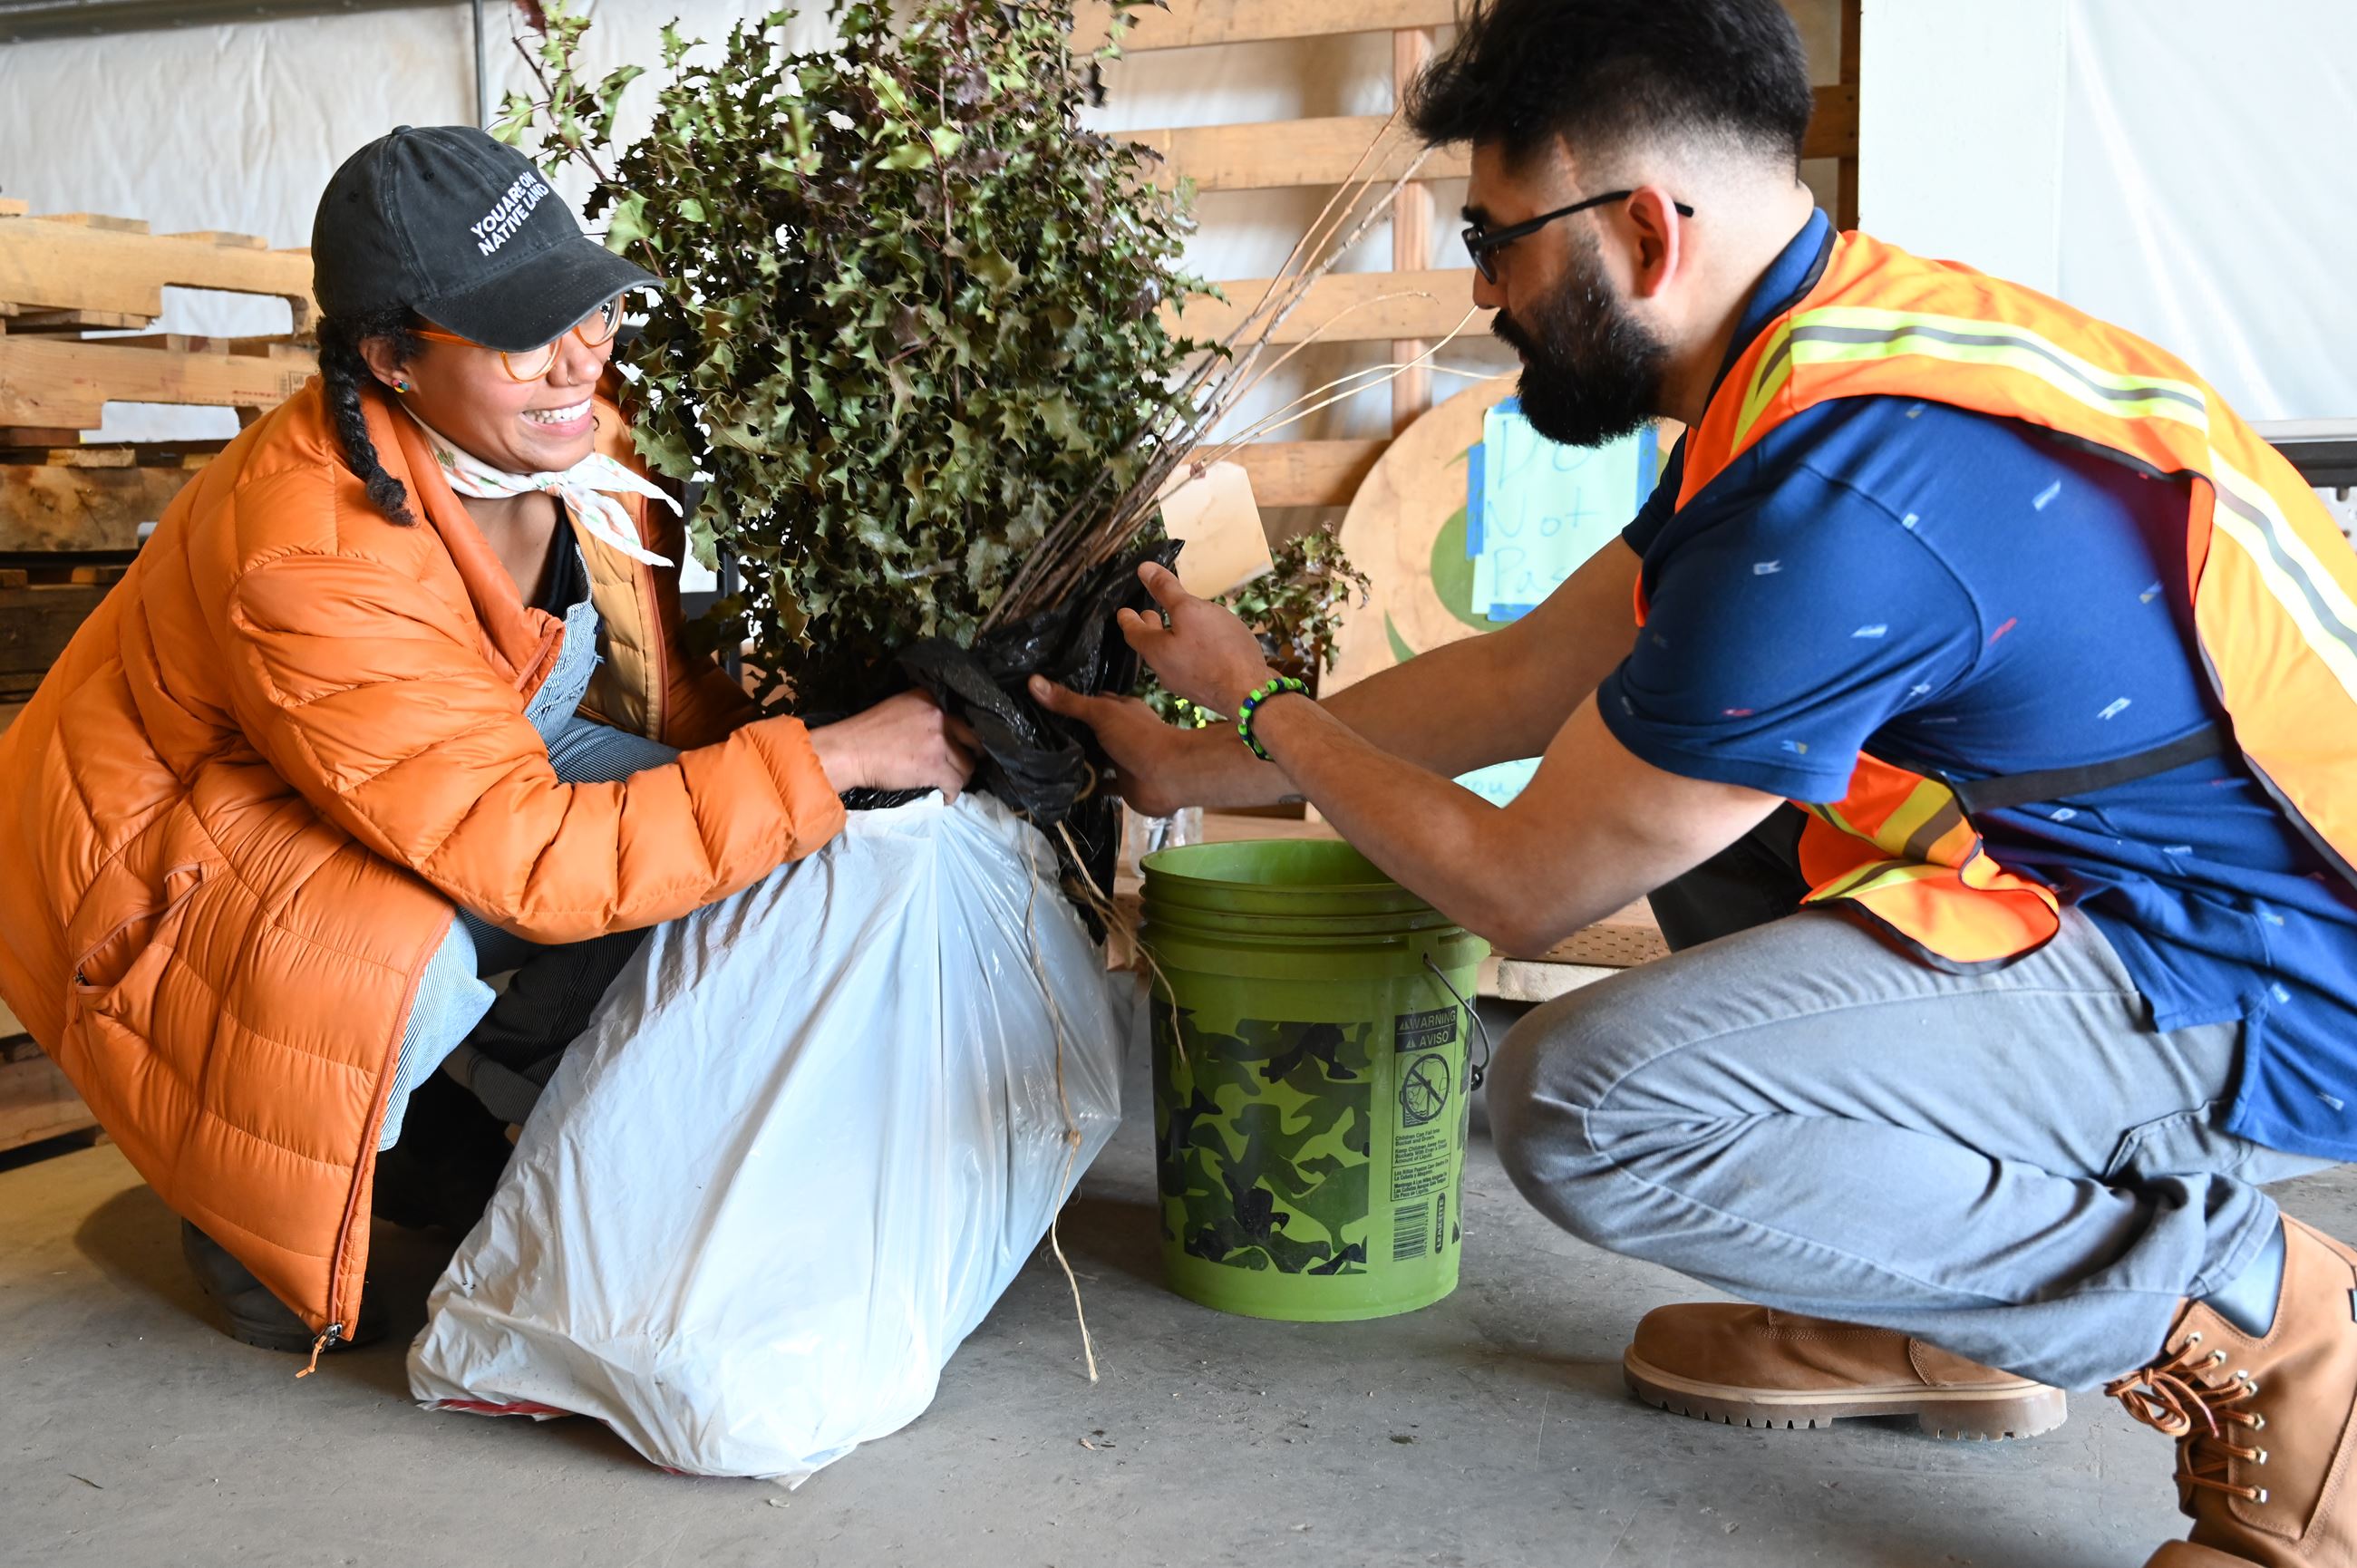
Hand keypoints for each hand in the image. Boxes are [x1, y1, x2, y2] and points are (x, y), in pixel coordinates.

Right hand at [804, 691, 979, 801]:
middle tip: (965, 765)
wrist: (849, 750)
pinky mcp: (935, 766)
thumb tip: (938, 731)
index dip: (961, 736)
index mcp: (929, 698)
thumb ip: (922, 713)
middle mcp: (939, 716)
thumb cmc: (865, 732)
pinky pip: (956, 783)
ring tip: (951, 784)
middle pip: (971, 739)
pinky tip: (946, 797)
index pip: (959, 718)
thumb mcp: (898, 707)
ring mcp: (939, 741)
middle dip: (971, 754)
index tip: (958, 746)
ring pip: (967, 765)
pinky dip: (952, 794)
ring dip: (961, 777)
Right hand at [1029, 677, 1206, 818]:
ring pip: (1096, 756)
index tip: (1044, 701)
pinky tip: (1062, 786)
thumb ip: (1069, 702)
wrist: (1169, 776)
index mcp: (1121, 709)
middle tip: (1033, 731)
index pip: (1094, 699)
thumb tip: (1033, 681)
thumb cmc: (1138, 737)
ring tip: (1041, 758)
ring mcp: (1123, 758)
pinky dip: (1086, 785)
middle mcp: (1122, 732)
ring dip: (1077, 759)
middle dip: (1071, 732)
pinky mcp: (1123, 783)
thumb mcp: (1101, 712)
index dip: (1072, 699)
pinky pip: (1100, 784)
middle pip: (1092, 729)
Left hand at [1114, 560, 1273, 717]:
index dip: (1128, 618)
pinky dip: (1190, 651)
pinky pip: (1190, 666)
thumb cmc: (1218, 649)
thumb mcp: (1190, 610)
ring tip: (1178, 626)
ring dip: (1171, 639)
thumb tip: (1143, 569)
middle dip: (1150, 627)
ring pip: (1171, 656)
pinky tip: (1206, 645)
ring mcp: (1185, 684)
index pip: (1133, 632)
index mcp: (1155, 650)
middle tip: (1149, 614)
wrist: (1250, 693)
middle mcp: (1164, 670)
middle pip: (1151, 645)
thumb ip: (1166, 591)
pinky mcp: (1206, 690)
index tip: (1123, 612)